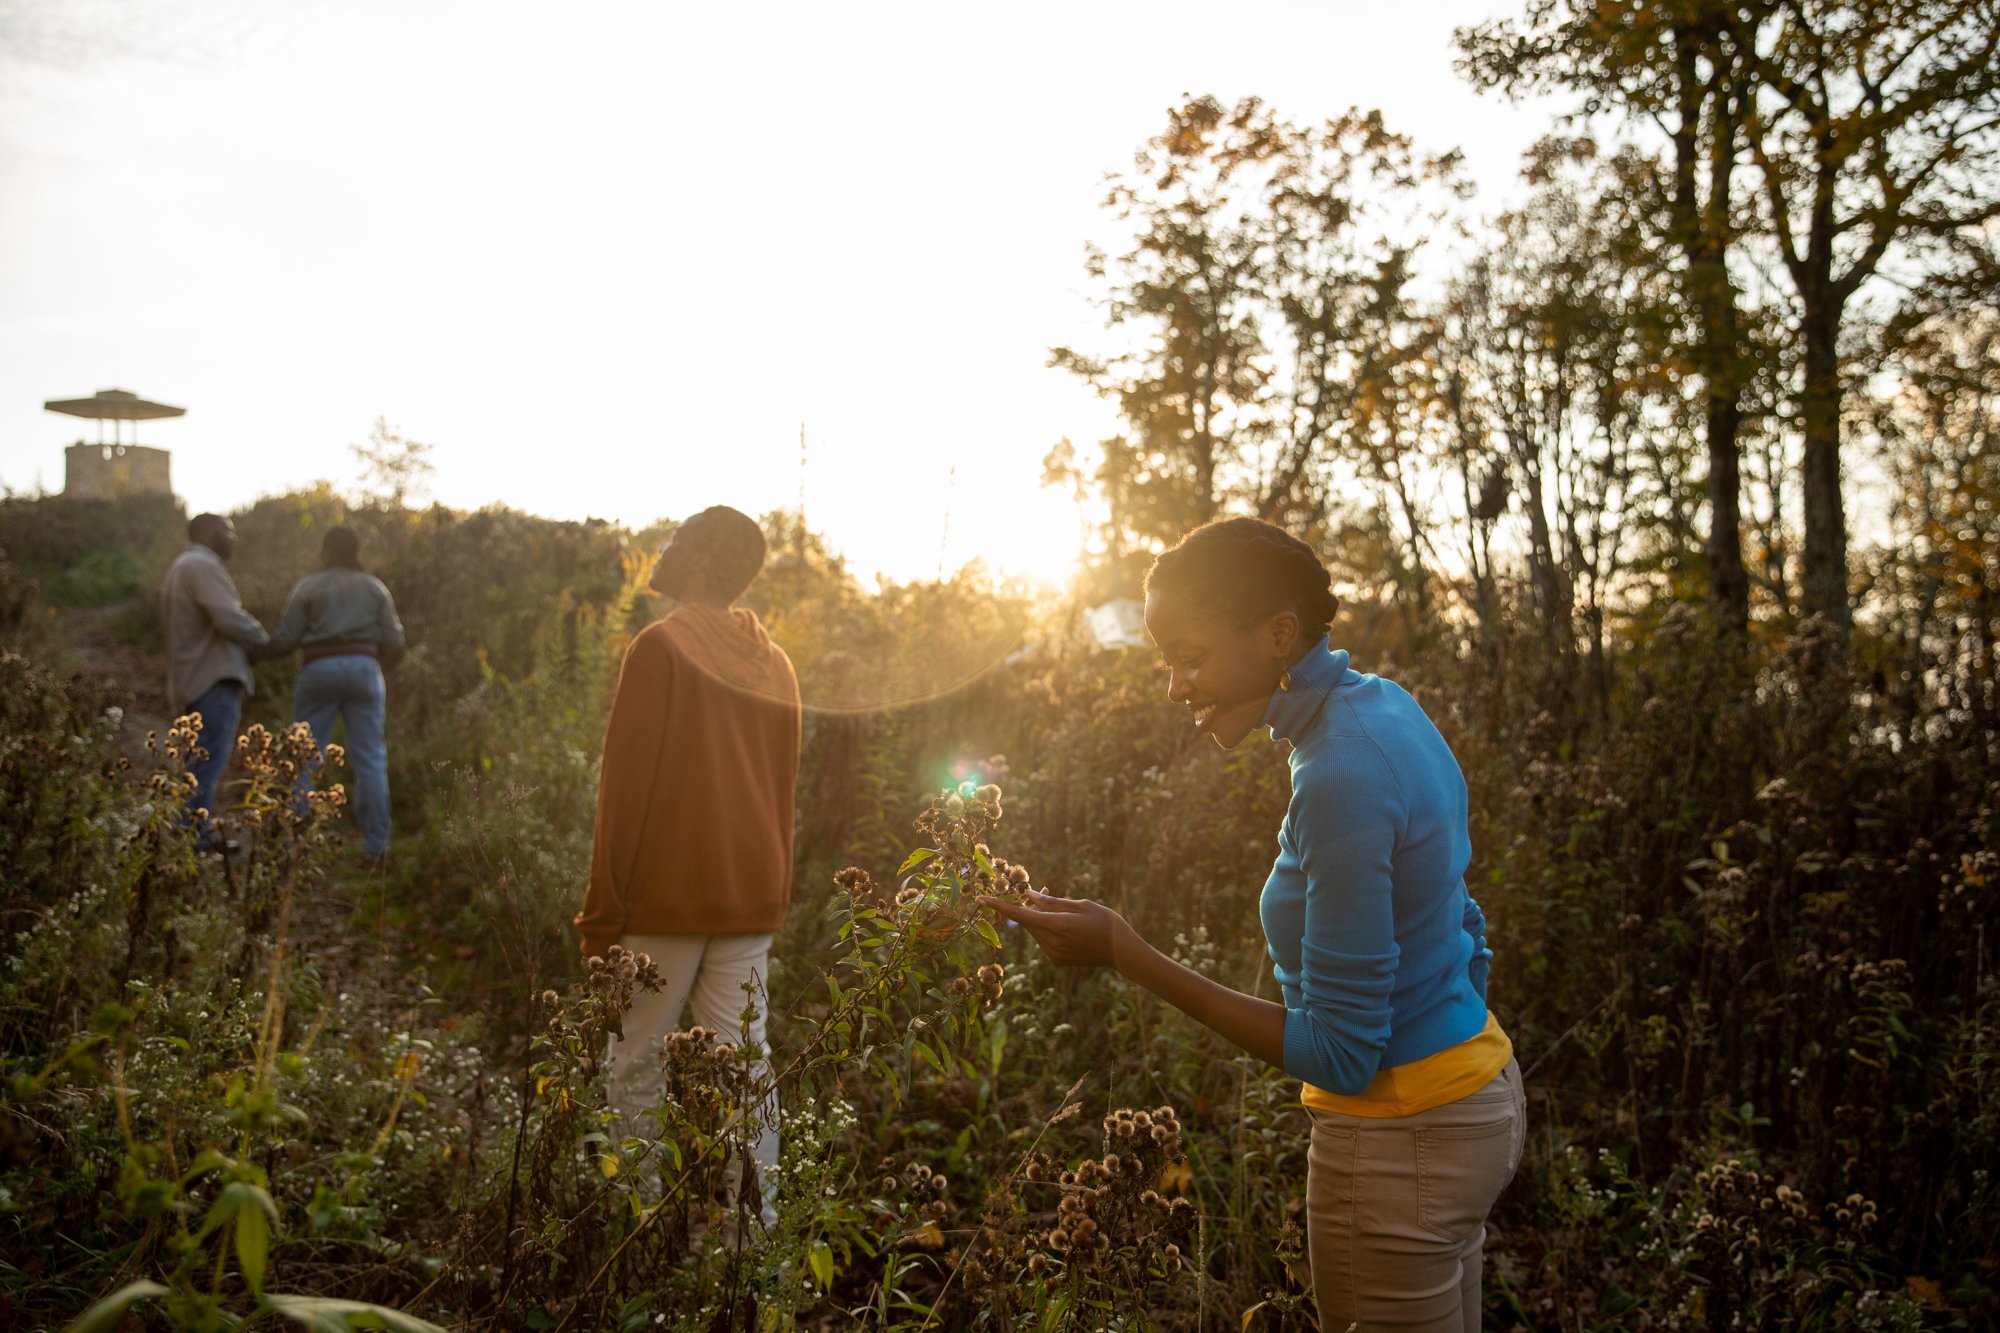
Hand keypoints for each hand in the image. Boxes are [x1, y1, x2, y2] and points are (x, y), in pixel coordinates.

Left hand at [977, 889, 1136, 970]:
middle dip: (1028, 906)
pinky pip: (1043, 940)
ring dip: (1037, 917)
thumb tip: (1028, 896)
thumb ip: (1052, 902)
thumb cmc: (1106, 923)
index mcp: (1058, 926)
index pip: (1020, 915)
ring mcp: (1054, 955)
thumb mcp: (1081, 905)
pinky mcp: (1057, 960)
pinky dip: (1045, 929)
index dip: (999, 906)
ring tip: (1057, 907)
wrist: (1122, 953)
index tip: (981, 899)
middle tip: (1041, 891)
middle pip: (1027, 922)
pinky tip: (1062, 923)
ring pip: (1034, 931)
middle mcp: (1052, 943)